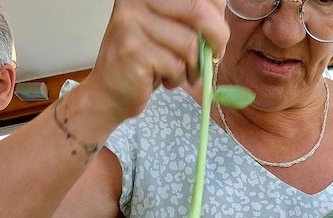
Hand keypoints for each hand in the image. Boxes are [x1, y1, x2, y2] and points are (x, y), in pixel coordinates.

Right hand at [86, 0, 228, 123]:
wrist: (110, 92)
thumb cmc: (147, 59)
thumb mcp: (174, 27)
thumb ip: (197, 15)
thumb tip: (223, 18)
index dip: (218, 16)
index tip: (214, 35)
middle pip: (200, 11)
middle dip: (216, 40)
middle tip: (211, 57)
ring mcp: (132, 22)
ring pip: (191, 43)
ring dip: (194, 66)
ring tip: (180, 71)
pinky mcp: (133, 50)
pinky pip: (176, 65)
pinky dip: (177, 79)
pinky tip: (162, 78)